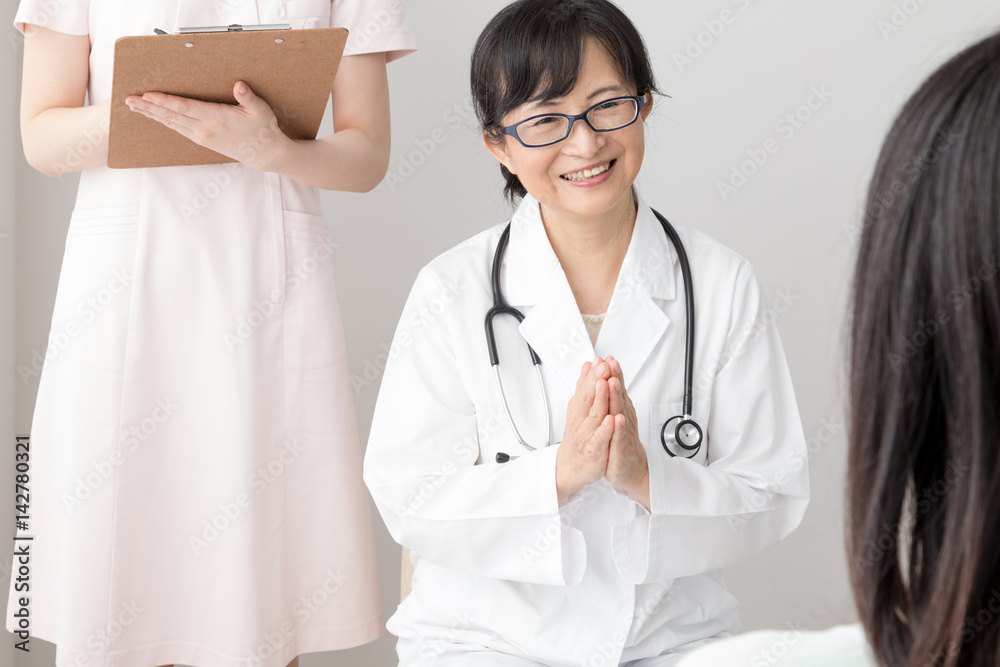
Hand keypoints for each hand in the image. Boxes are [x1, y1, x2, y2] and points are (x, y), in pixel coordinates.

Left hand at [125, 81, 289, 171]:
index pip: (185, 108)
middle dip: (149, 107)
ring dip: (151, 114)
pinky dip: (163, 121)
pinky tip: (154, 116)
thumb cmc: (262, 129)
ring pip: (171, 123)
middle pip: (171, 116)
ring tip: (134, 107)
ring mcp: (202, 136)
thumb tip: (239, 85)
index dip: (165, 101)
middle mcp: (205, 129)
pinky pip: (177, 129)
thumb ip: (248, 97)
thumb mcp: (260, 111)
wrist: (264, 154)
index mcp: (217, 119)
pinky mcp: (202, 140)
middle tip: (129, 100)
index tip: (148, 95)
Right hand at [556, 358, 614, 501]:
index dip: (594, 373)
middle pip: (589, 396)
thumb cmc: (577, 436)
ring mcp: (586, 434)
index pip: (587, 387)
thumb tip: (587, 365)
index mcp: (579, 408)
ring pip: (595, 414)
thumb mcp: (578, 408)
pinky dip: (606, 429)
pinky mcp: (594, 449)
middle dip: (597, 380)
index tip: (600, 359)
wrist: (570, 467)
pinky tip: (612, 420)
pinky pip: (600, 438)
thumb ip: (583, 386)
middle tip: (603, 365)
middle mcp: (581, 419)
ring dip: (601, 398)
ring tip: (606, 384)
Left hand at [601, 356, 649, 508]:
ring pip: (620, 412)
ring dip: (616, 396)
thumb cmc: (621, 440)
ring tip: (613, 382)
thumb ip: (613, 394)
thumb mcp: (616, 413)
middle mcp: (624, 417)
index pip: (615, 387)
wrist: (630, 468)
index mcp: (620, 408)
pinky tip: (617, 419)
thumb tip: (608, 372)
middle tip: (611, 363)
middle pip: (619, 395)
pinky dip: (618, 427)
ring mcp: (623, 432)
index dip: (611, 372)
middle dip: (615, 377)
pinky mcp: (621, 449)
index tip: (606, 357)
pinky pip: (619, 437)